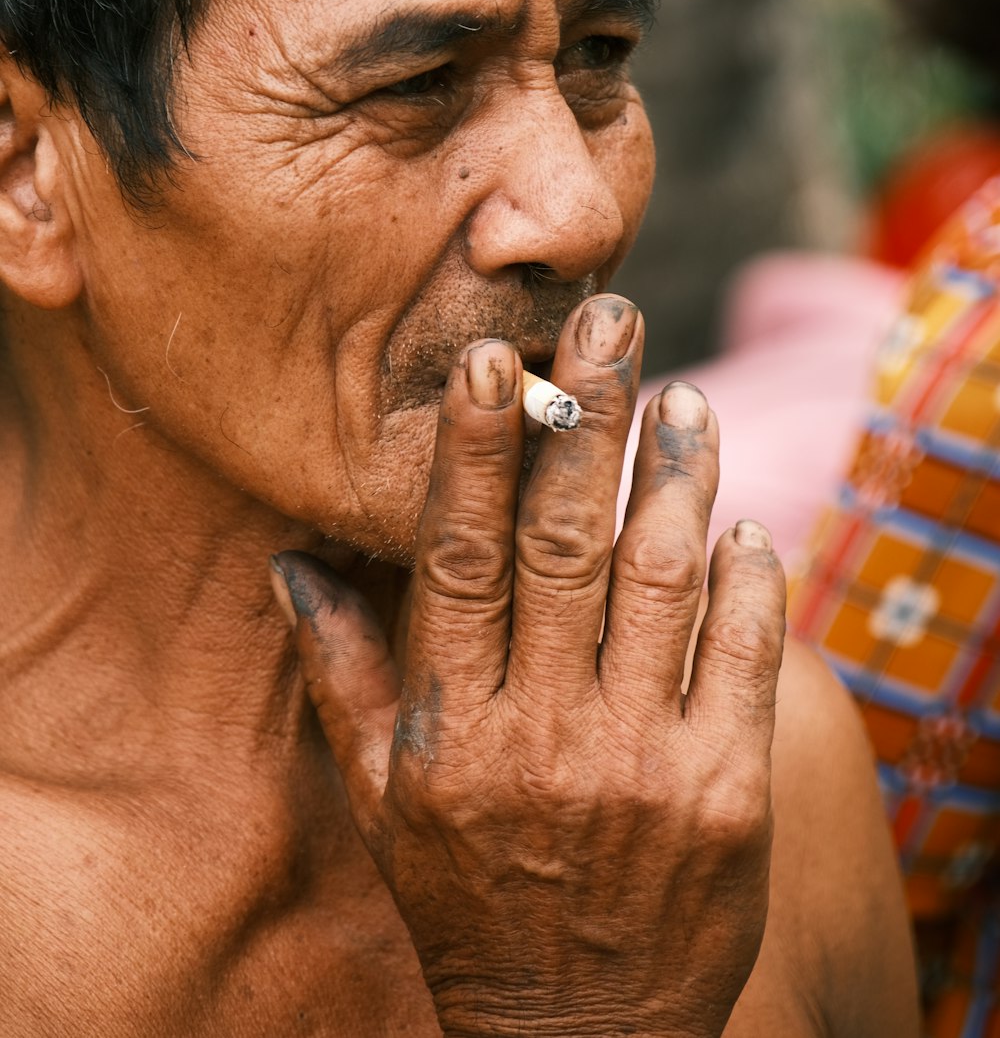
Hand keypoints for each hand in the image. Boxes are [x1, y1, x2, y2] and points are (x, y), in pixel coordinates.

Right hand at [271, 295, 785, 1037]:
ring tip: (684, 400)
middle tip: (611, 319)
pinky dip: (752, 581)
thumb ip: (342, 672)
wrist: (577, 1034)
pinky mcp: (727, 794)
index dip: (478, 450)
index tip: (493, 359)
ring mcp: (640, 763)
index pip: (460, 556)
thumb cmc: (469, 896)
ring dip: (678, 476)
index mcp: (450, 725)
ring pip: (664, 579)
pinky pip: (746, 658)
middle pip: (567, 541)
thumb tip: (290, 564)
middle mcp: (540, 734)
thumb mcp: (380, 797)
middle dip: (588, 416)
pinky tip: (744, 526)